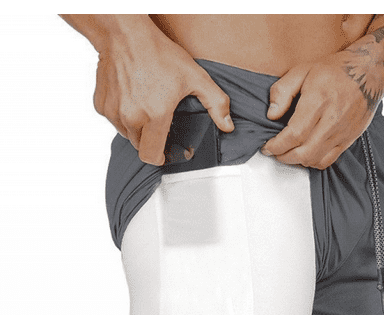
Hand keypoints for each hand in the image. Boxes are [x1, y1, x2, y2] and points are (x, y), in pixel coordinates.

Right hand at [94, 27, 234, 165]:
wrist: (123, 34)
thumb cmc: (157, 53)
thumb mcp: (195, 77)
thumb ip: (216, 104)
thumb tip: (227, 125)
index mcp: (155, 116)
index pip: (151, 156)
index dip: (160, 158)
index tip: (165, 153)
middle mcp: (131, 117)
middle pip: (140, 146)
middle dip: (151, 140)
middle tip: (160, 123)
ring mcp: (114, 112)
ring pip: (126, 134)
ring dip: (137, 128)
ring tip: (147, 107)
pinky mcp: (101, 105)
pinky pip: (114, 120)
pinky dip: (123, 116)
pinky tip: (133, 98)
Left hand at [260, 50, 383, 169]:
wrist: (369, 73)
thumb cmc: (335, 71)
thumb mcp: (303, 70)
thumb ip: (282, 91)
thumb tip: (271, 114)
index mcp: (318, 101)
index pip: (294, 134)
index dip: (277, 146)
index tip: (267, 147)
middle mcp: (331, 120)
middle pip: (303, 153)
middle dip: (284, 157)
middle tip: (275, 151)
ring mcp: (342, 133)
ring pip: (314, 160)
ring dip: (297, 161)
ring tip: (288, 152)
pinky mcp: (348, 140)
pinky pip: (328, 161)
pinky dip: (313, 162)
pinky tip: (305, 154)